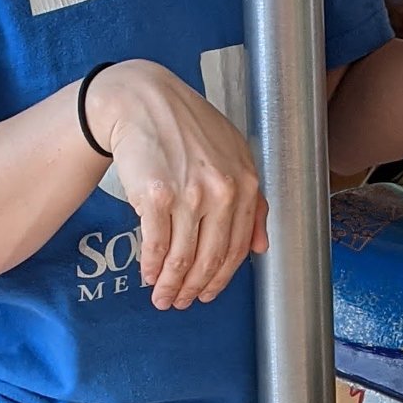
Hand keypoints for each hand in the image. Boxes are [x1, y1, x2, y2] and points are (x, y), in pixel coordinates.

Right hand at [90, 60, 267, 308]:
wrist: (143, 100)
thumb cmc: (187, 126)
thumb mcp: (234, 155)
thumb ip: (253, 202)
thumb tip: (260, 247)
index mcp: (246, 183)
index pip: (238, 247)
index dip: (222, 278)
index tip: (208, 293)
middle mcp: (222, 191)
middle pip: (211, 258)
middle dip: (195, 288)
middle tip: (182, 302)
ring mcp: (189, 194)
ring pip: (182, 257)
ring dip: (170, 284)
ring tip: (162, 298)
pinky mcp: (155, 195)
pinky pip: (155, 244)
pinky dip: (151, 267)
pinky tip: (148, 276)